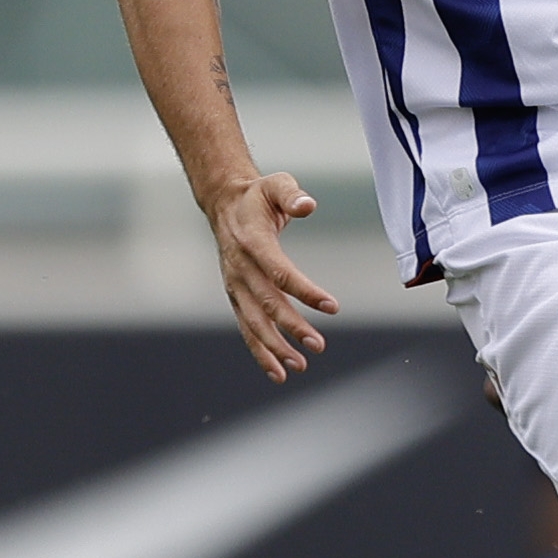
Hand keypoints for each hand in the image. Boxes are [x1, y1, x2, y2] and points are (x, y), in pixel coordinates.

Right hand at [207, 170, 340, 378]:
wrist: (225, 205)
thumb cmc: (258, 196)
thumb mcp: (276, 184)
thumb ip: (292, 195)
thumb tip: (308, 205)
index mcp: (252, 243)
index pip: (280, 273)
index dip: (305, 291)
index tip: (332, 307)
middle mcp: (240, 269)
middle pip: (267, 303)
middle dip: (292, 327)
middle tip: (318, 345)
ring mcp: (235, 286)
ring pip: (254, 323)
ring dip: (275, 347)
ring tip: (300, 366)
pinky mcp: (236, 296)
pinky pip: (247, 328)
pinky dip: (260, 352)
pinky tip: (278, 372)